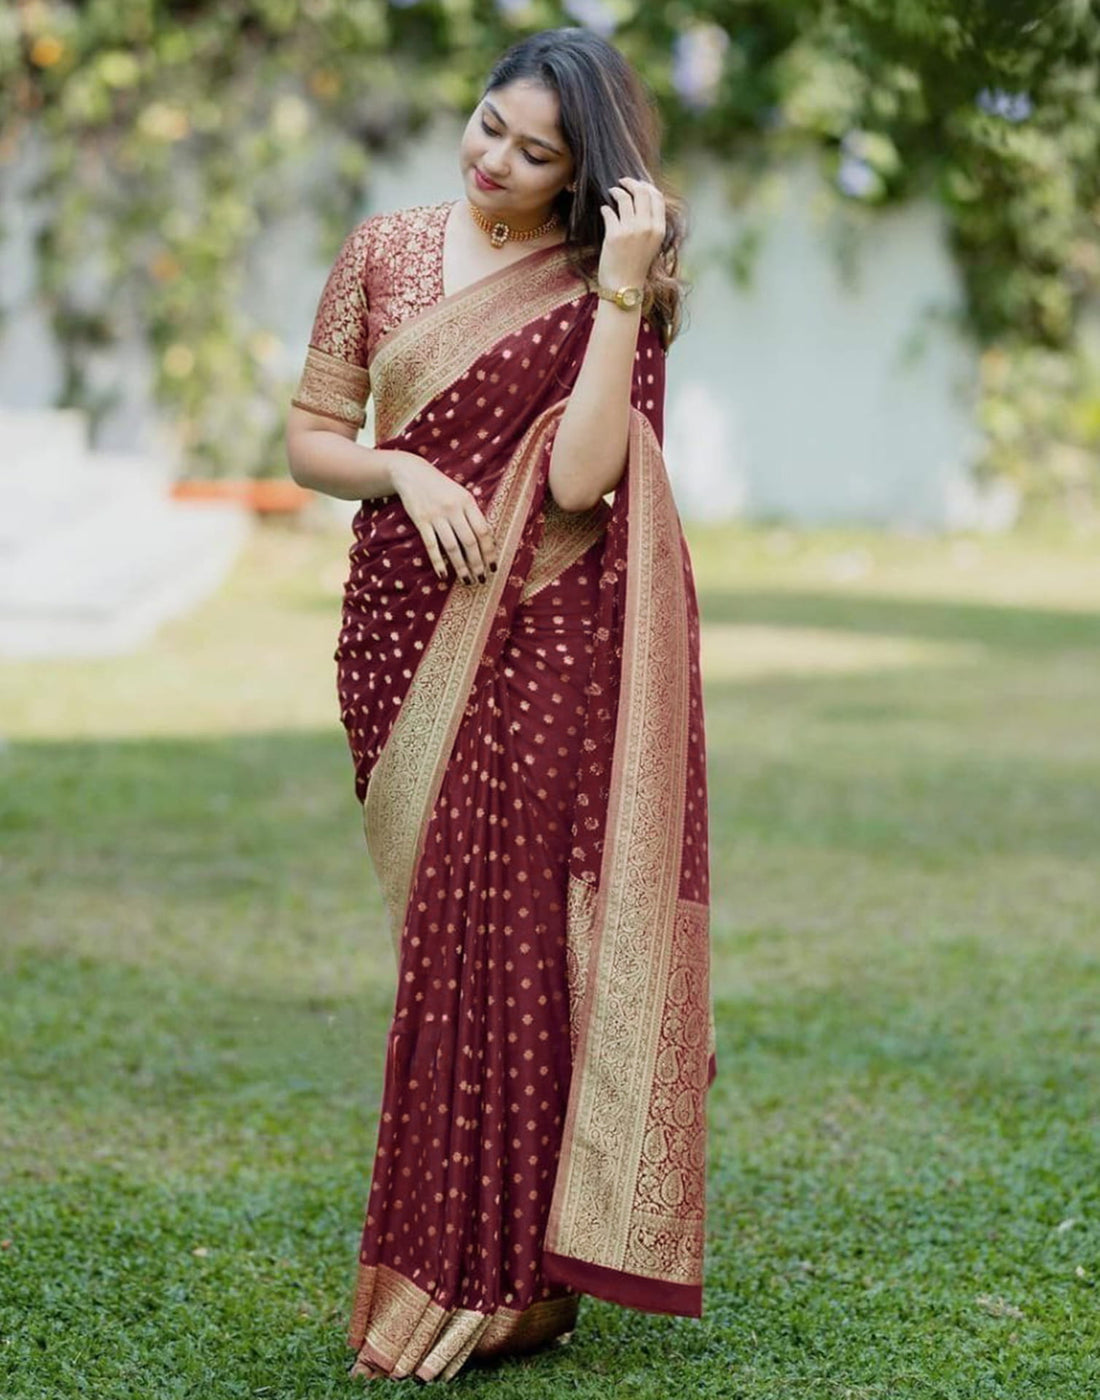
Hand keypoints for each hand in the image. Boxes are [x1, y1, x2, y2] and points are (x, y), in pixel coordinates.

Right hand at [386, 452, 497, 584]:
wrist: (412, 473)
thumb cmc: (441, 487)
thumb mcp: (461, 495)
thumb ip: (472, 514)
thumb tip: (487, 541)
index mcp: (467, 501)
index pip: (483, 530)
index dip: (489, 551)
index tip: (493, 566)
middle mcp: (453, 508)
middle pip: (469, 541)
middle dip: (477, 563)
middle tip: (481, 579)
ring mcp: (436, 515)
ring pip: (452, 547)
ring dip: (461, 566)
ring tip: (467, 580)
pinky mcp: (421, 520)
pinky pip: (431, 545)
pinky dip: (438, 561)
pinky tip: (444, 574)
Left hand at [597, 176, 665, 290]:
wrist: (624, 287)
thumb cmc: (636, 266)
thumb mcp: (651, 244)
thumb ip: (651, 224)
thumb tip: (642, 200)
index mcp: (659, 229)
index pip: (657, 197)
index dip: (646, 186)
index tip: (637, 184)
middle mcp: (647, 227)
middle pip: (642, 192)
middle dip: (631, 182)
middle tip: (622, 182)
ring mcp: (631, 231)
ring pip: (625, 197)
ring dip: (616, 191)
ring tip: (611, 192)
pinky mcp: (614, 235)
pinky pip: (609, 211)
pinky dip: (605, 207)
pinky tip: (604, 209)